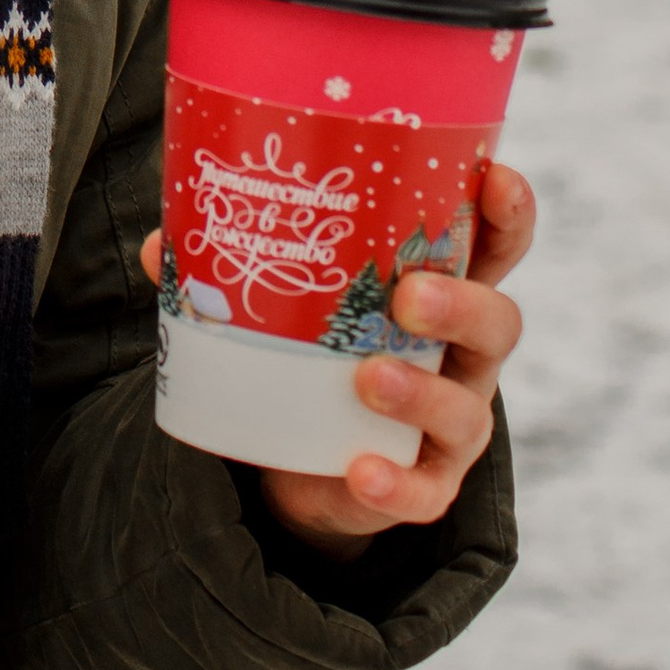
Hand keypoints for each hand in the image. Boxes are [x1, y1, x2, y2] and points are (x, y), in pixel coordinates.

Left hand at [141, 162, 535, 553]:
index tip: (497, 179)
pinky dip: (395, 482)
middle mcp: (461, 356)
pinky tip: (361, 470)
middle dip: (463, 304)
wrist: (301, 461)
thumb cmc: (312, 349)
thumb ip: (230, 268)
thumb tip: (162, 245)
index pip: (496, 246)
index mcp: (439, 290)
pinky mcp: (424, 486)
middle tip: (409, 294)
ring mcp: (450, 425)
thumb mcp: (285, 304)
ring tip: (368, 378)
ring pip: (467, 408)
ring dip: (421, 391)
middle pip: (498, 322)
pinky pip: (425, 490)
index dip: (508, 213)